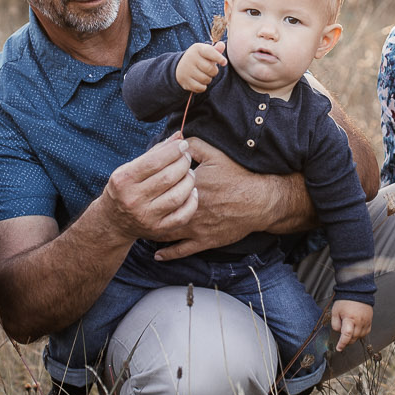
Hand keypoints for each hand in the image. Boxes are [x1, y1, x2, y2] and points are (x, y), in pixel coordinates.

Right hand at [102, 134, 198, 241]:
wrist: (113, 221)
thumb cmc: (125, 188)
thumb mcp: (131, 168)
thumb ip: (155, 152)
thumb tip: (178, 137)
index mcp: (124, 180)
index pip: (154, 162)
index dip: (173, 151)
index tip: (183, 145)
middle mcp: (133, 199)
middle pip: (168, 178)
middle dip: (183, 163)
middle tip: (187, 158)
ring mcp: (146, 217)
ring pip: (177, 196)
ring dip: (189, 181)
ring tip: (189, 173)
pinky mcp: (157, 229)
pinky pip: (182, 215)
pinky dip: (192, 201)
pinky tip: (191, 191)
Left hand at [153, 137, 292, 258]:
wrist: (259, 201)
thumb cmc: (238, 177)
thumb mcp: (215, 155)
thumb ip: (193, 146)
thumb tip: (177, 140)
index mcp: (187, 187)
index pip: (160, 188)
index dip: (148, 188)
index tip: (140, 188)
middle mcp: (187, 209)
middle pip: (159, 212)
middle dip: (147, 212)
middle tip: (135, 212)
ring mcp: (195, 227)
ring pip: (166, 232)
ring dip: (154, 232)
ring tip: (144, 230)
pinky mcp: (204, 241)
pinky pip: (182, 251)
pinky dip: (168, 254)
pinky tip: (158, 254)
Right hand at [176, 41, 227, 92]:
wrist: (181, 67)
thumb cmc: (199, 58)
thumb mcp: (206, 51)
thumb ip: (216, 50)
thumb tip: (222, 45)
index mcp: (197, 48)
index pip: (210, 52)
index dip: (219, 58)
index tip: (224, 62)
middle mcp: (190, 57)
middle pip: (210, 69)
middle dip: (214, 71)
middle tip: (211, 70)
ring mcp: (186, 69)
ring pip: (206, 79)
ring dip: (208, 79)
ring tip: (204, 75)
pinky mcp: (184, 80)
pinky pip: (200, 88)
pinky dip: (203, 87)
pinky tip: (200, 82)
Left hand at [330, 299, 372, 350]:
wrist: (357, 292)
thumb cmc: (345, 301)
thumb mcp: (335, 312)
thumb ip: (335, 324)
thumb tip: (339, 332)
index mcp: (350, 318)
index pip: (347, 335)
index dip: (342, 343)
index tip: (339, 348)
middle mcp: (360, 321)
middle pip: (354, 338)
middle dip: (347, 340)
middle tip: (342, 338)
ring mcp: (366, 321)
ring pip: (360, 336)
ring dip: (354, 337)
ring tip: (349, 329)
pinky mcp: (370, 321)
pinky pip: (366, 332)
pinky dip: (360, 333)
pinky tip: (356, 329)